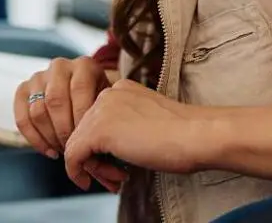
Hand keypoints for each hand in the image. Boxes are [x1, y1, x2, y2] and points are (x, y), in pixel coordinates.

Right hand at [13, 57, 110, 160]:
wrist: (86, 94)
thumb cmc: (101, 103)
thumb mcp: (109, 104)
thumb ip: (105, 117)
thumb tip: (99, 146)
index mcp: (84, 65)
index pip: (79, 89)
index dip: (81, 117)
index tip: (87, 139)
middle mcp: (60, 66)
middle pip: (55, 100)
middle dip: (64, 130)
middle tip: (73, 148)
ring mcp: (39, 77)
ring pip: (37, 111)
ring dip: (50, 137)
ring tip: (64, 150)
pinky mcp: (23, 90)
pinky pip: (22, 118)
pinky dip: (34, 139)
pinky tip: (50, 151)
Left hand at [64, 80, 215, 191]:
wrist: (197, 136)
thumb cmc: (183, 136)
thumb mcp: (145, 126)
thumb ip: (123, 132)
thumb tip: (102, 154)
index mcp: (121, 90)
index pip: (95, 121)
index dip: (102, 148)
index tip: (118, 167)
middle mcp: (107, 94)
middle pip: (83, 132)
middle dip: (96, 160)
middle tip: (115, 179)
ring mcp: (101, 110)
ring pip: (77, 145)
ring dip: (95, 169)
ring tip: (117, 180)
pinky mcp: (99, 130)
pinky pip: (73, 156)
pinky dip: (78, 172)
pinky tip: (94, 182)